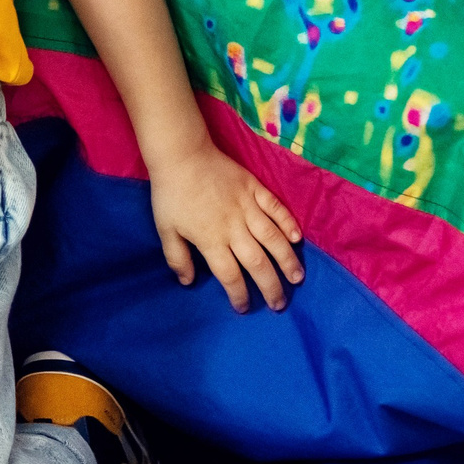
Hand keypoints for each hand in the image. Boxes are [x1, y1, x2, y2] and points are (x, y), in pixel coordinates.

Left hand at [147, 144, 304, 312]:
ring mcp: (247, 207)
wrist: (182, 155)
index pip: (230, 276)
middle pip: (257, 263)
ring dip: (287, 260)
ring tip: (297, 277)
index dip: (238, 295)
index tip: (243, 308)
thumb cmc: (171, 194)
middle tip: (279, 304)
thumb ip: (177, 258)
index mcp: (211, 240)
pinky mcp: (255, 189)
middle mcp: (234, 228)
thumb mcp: (165, 229)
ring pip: (273, 239)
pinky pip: (276, 208)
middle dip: (270, 287)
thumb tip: (188, 282)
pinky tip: (297, 238)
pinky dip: (288, 223)